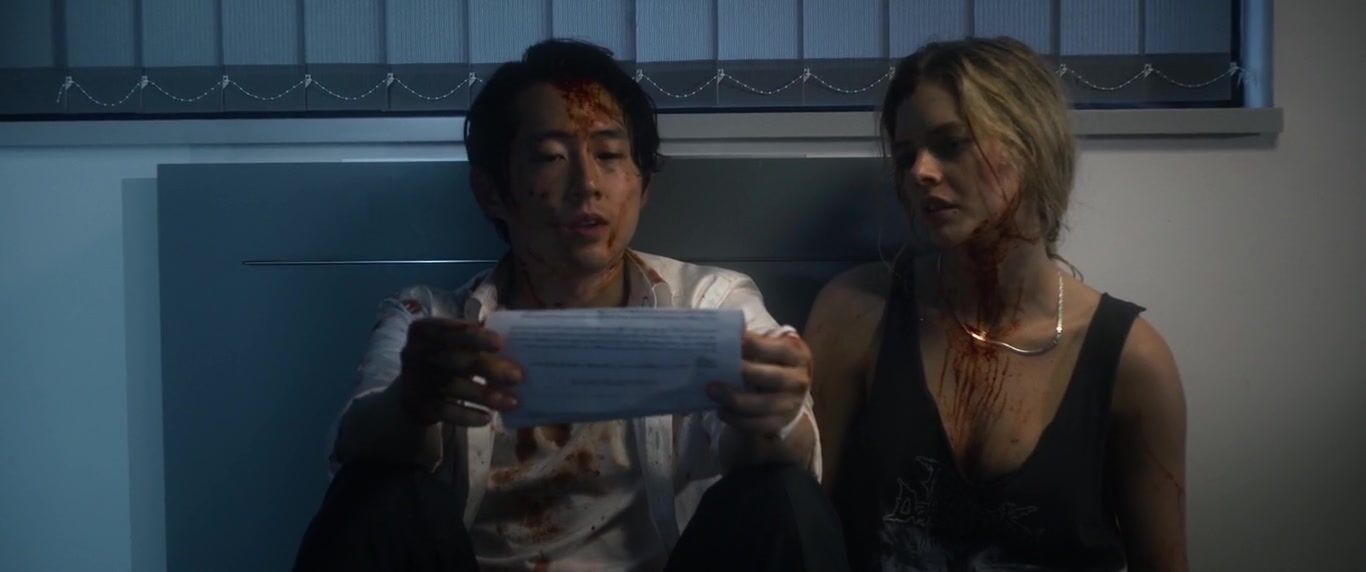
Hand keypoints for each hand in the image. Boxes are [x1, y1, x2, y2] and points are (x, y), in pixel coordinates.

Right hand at [395, 318, 522, 426]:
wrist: (413, 393)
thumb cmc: (444, 362)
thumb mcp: (453, 345)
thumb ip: (475, 340)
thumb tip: (517, 340)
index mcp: (423, 330)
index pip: (451, 330)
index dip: (475, 337)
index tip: (501, 344)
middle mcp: (413, 352)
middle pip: (455, 359)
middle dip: (489, 368)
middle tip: (518, 377)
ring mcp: (413, 379)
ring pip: (453, 387)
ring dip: (485, 395)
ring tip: (512, 402)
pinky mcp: (416, 405)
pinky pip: (444, 410)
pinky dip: (467, 415)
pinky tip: (487, 418)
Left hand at [708, 332, 810, 437]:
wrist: (790, 392)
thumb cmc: (773, 363)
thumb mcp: (772, 349)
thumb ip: (754, 342)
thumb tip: (728, 331)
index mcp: (797, 356)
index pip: (779, 350)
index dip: (756, 345)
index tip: (734, 340)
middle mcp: (798, 381)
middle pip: (772, 378)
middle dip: (745, 373)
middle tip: (717, 368)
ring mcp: (790, 405)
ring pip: (763, 405)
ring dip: (735, 399)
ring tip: (712, 391)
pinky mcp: (779, 423)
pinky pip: (757, 425)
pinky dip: (737, 420)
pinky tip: (721, 410)